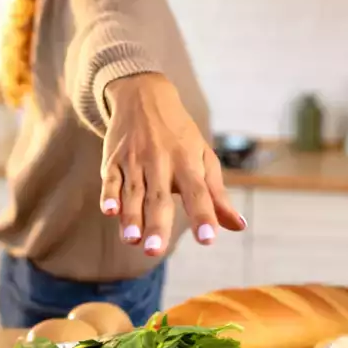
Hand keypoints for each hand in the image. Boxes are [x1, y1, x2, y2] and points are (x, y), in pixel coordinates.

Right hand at [99, 73, 244, 256]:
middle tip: (155, 251)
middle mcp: (161, 161)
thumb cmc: (180, 136)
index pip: (198, 193)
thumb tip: (238, 226)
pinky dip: (108, 194)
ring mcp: (134, 160)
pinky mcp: (112, 160)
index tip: (207, 240)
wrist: (144, 95)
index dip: (203, 216)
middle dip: (157, 224)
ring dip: (131, 216)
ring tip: (132, 239)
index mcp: (188, 162)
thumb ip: (217, 195)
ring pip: (133, 192)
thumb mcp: (203, 157)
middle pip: (159, 197)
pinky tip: (108, 211)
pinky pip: (110, 179)